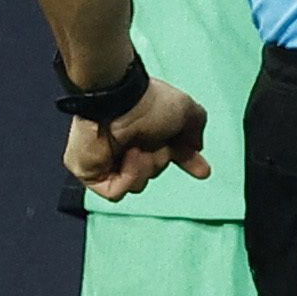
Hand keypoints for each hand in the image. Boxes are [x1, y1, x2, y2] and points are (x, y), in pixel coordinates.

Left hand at [62, 74, 212, 199]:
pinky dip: (127, 177)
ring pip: (137, 185)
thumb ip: (196, 125)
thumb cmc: (148, 103)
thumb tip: (196, 145)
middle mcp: (129, 143)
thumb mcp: (185, 108)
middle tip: (156, 144)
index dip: (187, 161)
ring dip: (143, 167)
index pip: (170, 152)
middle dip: (159, 160)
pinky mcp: (92, 175)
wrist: (117, 102)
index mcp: (148, 129)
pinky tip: (127, 157)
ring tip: (136, 147)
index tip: (203, 172)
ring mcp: (109, 160)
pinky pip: (117, 193)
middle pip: (155, 171)